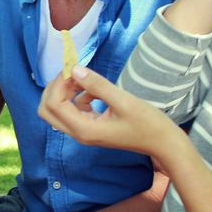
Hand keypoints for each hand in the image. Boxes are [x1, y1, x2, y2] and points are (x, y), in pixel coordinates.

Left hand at [37, 66, 180, 158]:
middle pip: (47, 110)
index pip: (54, 105)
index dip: (58, 84)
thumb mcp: (124, 101)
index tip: (72, 68)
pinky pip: (72, 110)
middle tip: (72, 73)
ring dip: (65, 91)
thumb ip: (98, 85)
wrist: (163, 143)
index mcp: (85, 130)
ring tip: (84, 79)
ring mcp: (84, 132)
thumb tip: (74, 69)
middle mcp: (79, 133)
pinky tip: (94, 91)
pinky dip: (77, 97)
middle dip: (55, 89)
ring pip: (58, 110)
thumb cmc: (149, 124)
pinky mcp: (91, 127)